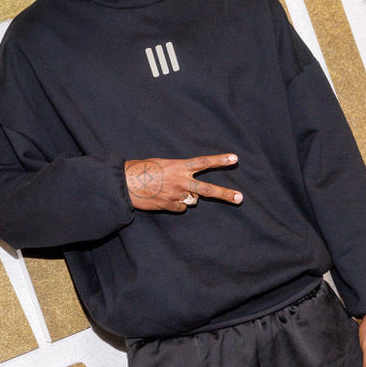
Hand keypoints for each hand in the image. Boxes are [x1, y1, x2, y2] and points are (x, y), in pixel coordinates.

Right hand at [124, 154, 241, 211]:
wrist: (125, 184)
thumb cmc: (142, 169)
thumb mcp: (163, 164)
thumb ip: (179, 172)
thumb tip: (190, 187)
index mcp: (179, 166)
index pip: (203, 162)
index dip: (220, 160)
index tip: (234, 158)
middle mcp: (181, 181)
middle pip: (208, 189)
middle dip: (225, 194)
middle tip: (240, 198)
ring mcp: (176, 195)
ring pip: (192, 200)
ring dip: (187, 197)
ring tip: (171, 190)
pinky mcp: (169, 206)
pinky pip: (180, 207)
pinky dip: (175, 204)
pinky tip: (164, 198)